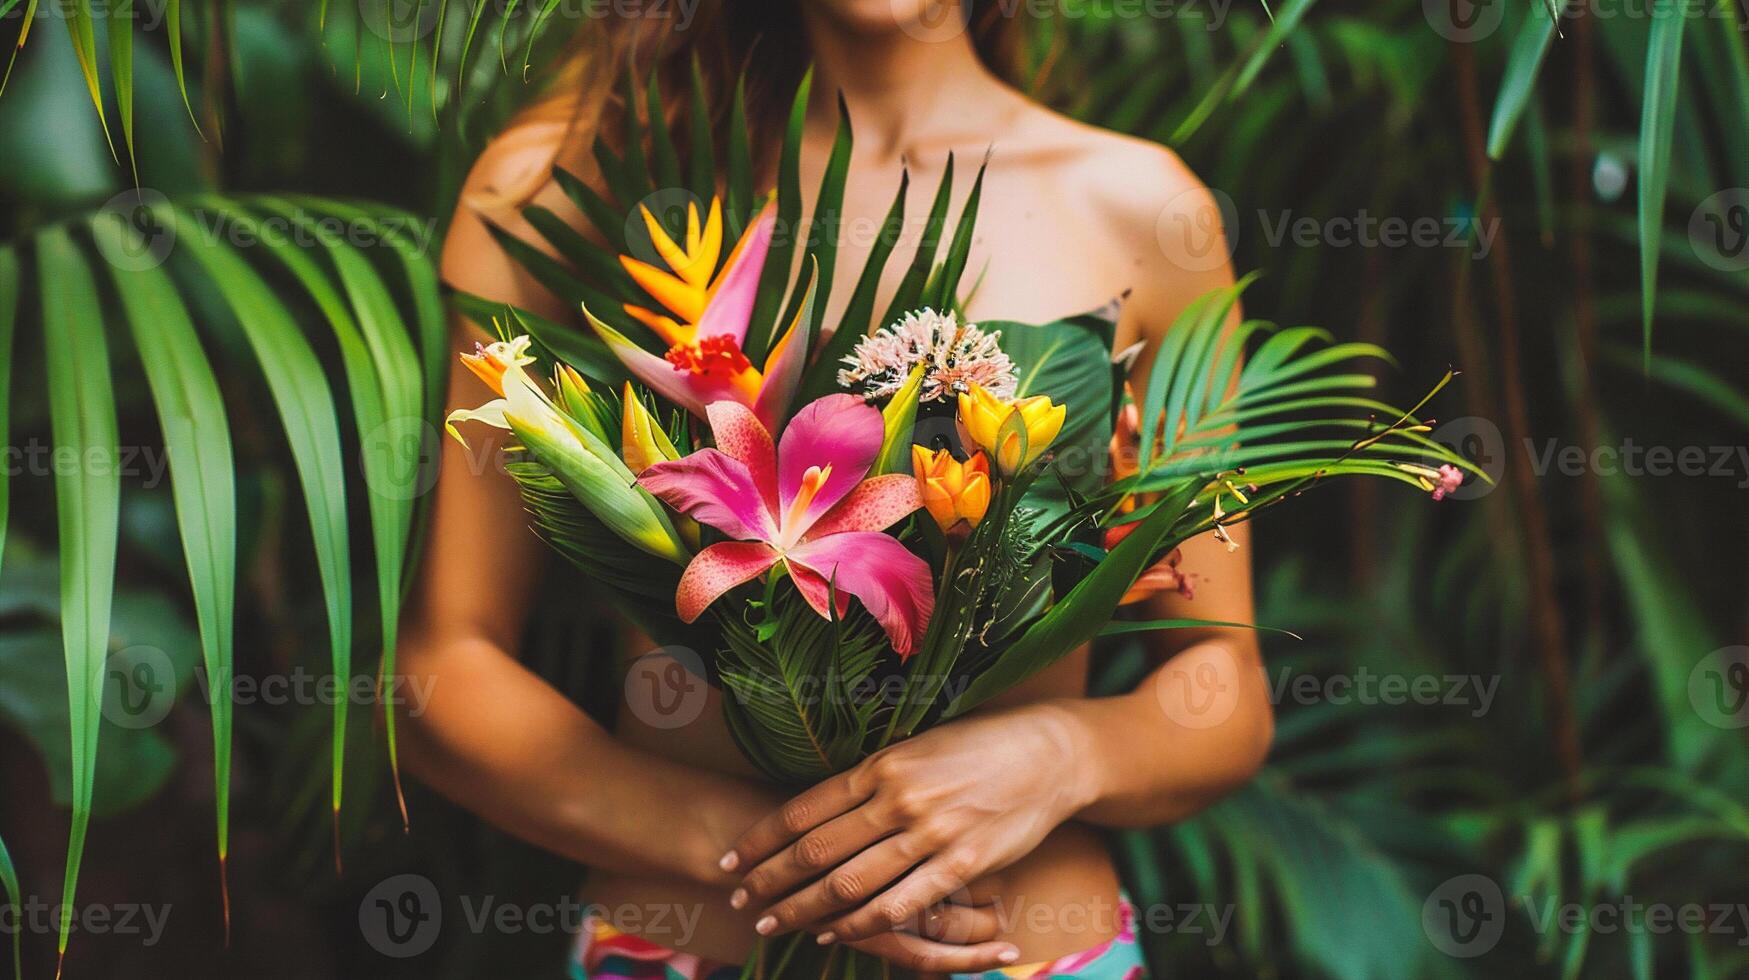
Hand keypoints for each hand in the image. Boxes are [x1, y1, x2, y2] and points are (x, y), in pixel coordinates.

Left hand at [718, 703, 1096, 947]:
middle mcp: (897, 797)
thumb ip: (874, 776)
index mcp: (881, 764)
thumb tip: (825, 802)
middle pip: (816, 850)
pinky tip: (836, 933)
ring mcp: (930, 832)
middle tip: (739, 900)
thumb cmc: (981, 745)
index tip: (732, 858)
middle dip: (771, 880)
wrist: (1048, 753)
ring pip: (850, 882)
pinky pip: (901, 902)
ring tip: (774, 923)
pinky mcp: (962, 862)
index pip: (804, 809)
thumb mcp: (918, 745)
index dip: (761, 839)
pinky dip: (861, 923)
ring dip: (805, 908)